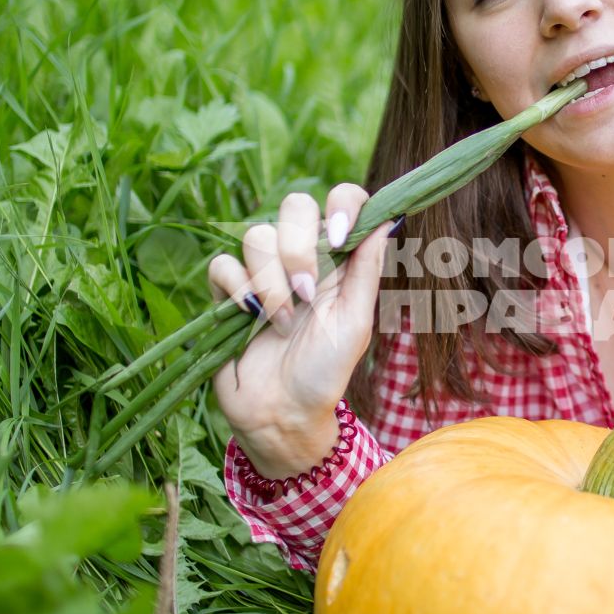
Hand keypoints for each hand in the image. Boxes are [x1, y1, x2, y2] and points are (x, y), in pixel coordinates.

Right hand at [204, 185, 399, 475]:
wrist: (282, 412)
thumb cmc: (326, 372)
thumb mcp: (356, 323)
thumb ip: (368, 269)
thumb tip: (390, 216)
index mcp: (338, 259)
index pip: (342, 200)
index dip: (340, 204)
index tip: (338, 236)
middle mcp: (301, 255)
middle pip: (294, 205)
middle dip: (298, 246)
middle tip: (306, 291)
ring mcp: (262, 271)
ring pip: (256, 236)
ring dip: (271, 282)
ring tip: (281, 322)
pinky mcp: (228, 290)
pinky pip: (223, 264)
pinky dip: (237, 288)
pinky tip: (249, 316)